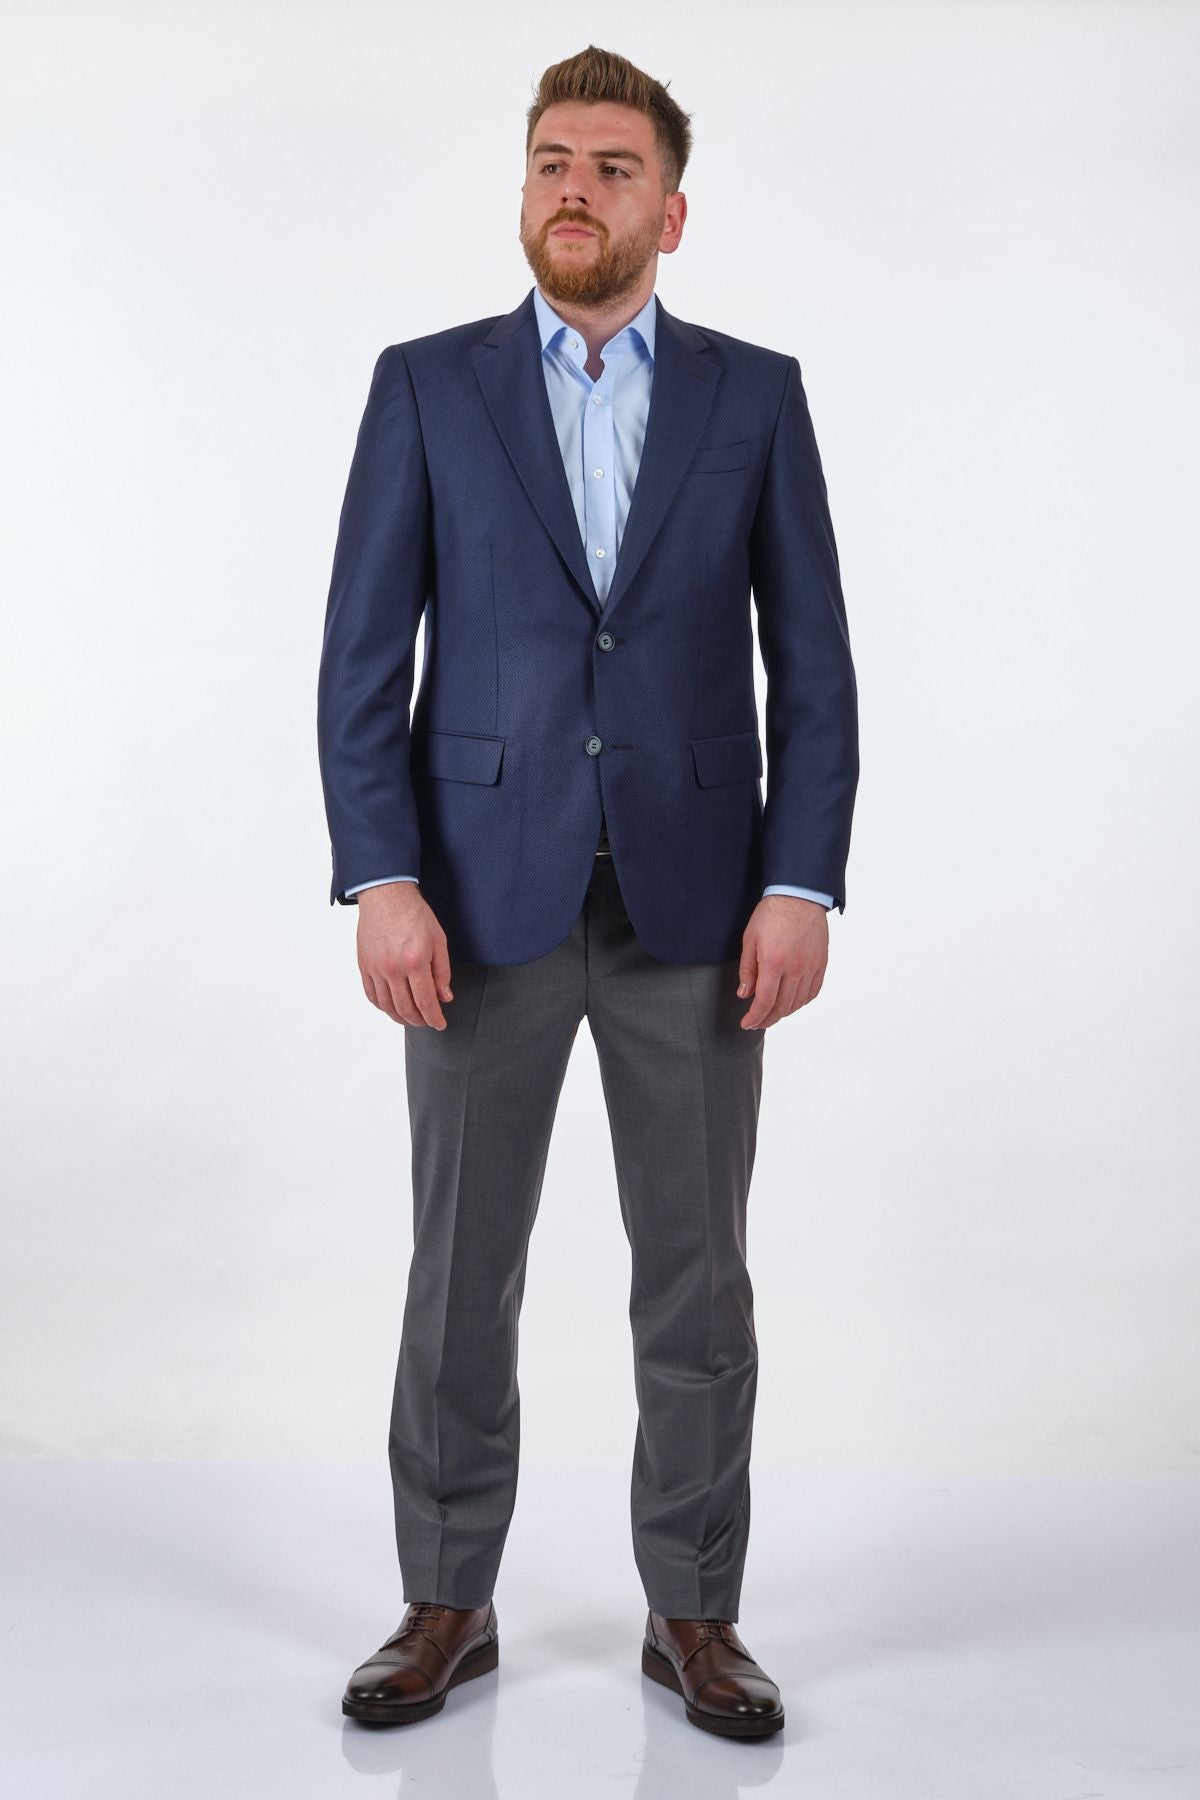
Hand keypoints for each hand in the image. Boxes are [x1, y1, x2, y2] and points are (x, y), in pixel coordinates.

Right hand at [356, 883, 452, 1027]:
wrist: (386, 896)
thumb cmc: (414, 914)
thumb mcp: (438, 940)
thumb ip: (442, 972)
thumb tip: (444, 997)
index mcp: (415, 962)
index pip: (425, 1002)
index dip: (434, 1018)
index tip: (440, 1024)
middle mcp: (393, 968)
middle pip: (406, 1008)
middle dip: (419, 1020)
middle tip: (428, 1021)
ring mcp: (376, 968)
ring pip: (387, 1006)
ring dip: (401, 1017)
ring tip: (412, 1018)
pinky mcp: (364, 966)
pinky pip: (372, 995)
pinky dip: (383, 1006)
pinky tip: (392, 1007)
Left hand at [737, 895, 828, 1029]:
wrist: (799, 895)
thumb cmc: (771, 914)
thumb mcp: (750, 940)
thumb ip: (747, 970)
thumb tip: (745, 995)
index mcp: (774, 962)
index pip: (764, 1002)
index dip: (755, 1017)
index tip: (747, 1024)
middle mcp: (795, 968)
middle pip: (782, 1007)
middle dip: (767, 1019)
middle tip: (757, 1022)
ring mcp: (810, 967)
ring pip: (798, 1002)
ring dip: (784, 1012)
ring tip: (772, 1013)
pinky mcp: (821, 963)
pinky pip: (812, 991)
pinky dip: (801, 1002)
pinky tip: (792, 1002)